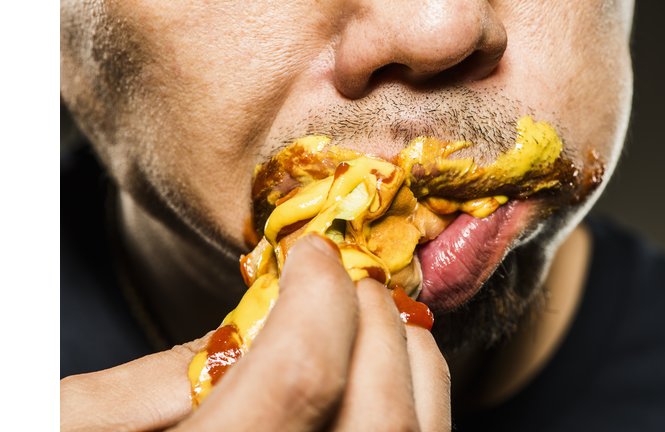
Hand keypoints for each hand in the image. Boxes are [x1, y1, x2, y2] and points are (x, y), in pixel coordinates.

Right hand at [60, 234, 450, 430]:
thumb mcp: (80, 429)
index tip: (313, 255)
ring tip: (374, 317)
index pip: (302, 376)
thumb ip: (150, 383)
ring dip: (408, 357)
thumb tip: (242, 324)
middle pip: (377, 408)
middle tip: (345, 279)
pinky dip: (418, 401)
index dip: (319, 297)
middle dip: (370, 319)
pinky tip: (389, 375)